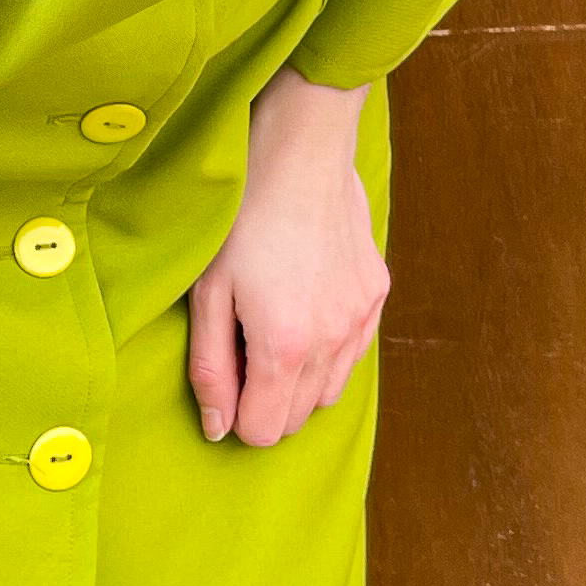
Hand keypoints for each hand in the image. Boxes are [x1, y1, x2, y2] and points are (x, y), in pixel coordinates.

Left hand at [186, 66, 388, 449]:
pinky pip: (354, 351)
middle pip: (298, 418)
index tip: (225, 377)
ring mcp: (361, 317)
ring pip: (330, 390)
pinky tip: (306, 310)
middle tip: (243, 348)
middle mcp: (332, 341)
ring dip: (300, 380)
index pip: (264, 432)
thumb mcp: (207, 294)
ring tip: (275, 329)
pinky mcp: (377, 292)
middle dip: (267, 401)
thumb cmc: (242, 219)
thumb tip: (219, 428)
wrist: (299, 153)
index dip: (236, 415)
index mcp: (285, 346)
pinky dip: (328, 350)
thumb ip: (211, 368)